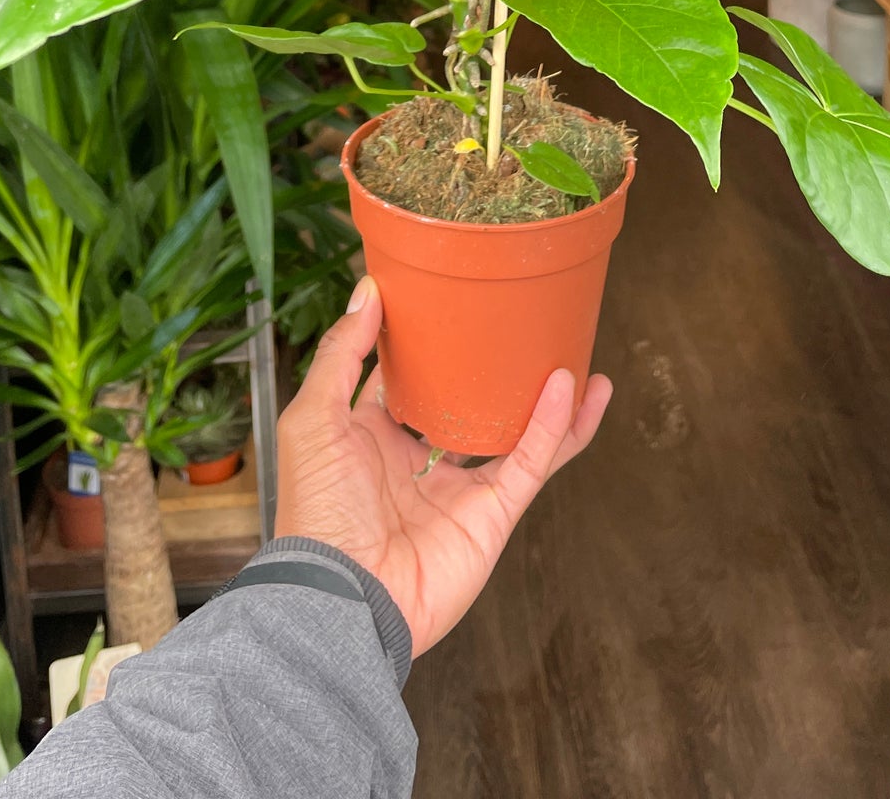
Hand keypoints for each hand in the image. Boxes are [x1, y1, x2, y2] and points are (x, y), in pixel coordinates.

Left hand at [274, 276, 611, 656]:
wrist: (342, 598)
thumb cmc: (316, 512)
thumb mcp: (313, 418)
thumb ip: (343, 355)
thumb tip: (369, 291)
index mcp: (371, 440)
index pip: (407, 383)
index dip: (428, 347)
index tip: (451, 302)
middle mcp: (418, 463)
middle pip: (468, 406)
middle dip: (494, 373)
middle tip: (523, 325)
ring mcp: (458, 491)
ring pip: (512, 434)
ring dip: (546, 400)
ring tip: (574, 354)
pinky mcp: (491, 517)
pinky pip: (529, 465)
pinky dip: (554, 429)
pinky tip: (575, 391)